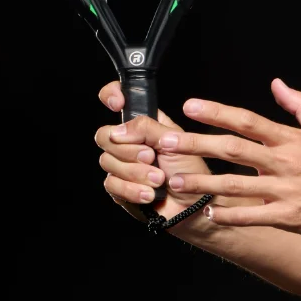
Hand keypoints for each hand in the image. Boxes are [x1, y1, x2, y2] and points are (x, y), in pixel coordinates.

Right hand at [94, 81, 215, 221]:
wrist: (195, 204)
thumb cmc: (191, 170)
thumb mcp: (175, 141)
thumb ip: (147, 129)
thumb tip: (118, 131)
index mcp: (144, 124)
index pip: (117, 99)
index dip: (111, 95)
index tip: (118, 104)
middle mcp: (130, 142)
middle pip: (105, 135)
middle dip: (128, 149)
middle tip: (151, 157)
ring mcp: (122, 165)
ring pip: (107, 161)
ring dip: (135, 172)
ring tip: (158, 179)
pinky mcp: (120, 188)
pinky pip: (111, 184)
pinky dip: (132, 189)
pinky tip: (150, 194)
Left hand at [159, 78, 300, 241]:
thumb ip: (300, 106)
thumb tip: (278, 84)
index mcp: (292, 140)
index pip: (248, 120)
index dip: (217, 112)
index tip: (191, 106)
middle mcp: (285, 162)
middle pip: (233, 149)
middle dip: (196, 143)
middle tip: (165, 142)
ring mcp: (286, 190)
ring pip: (235, 185)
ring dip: (202, 183)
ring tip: (175, 180)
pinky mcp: (289, 216)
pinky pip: (252, 216)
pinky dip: (229, 214)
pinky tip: (209, 214)